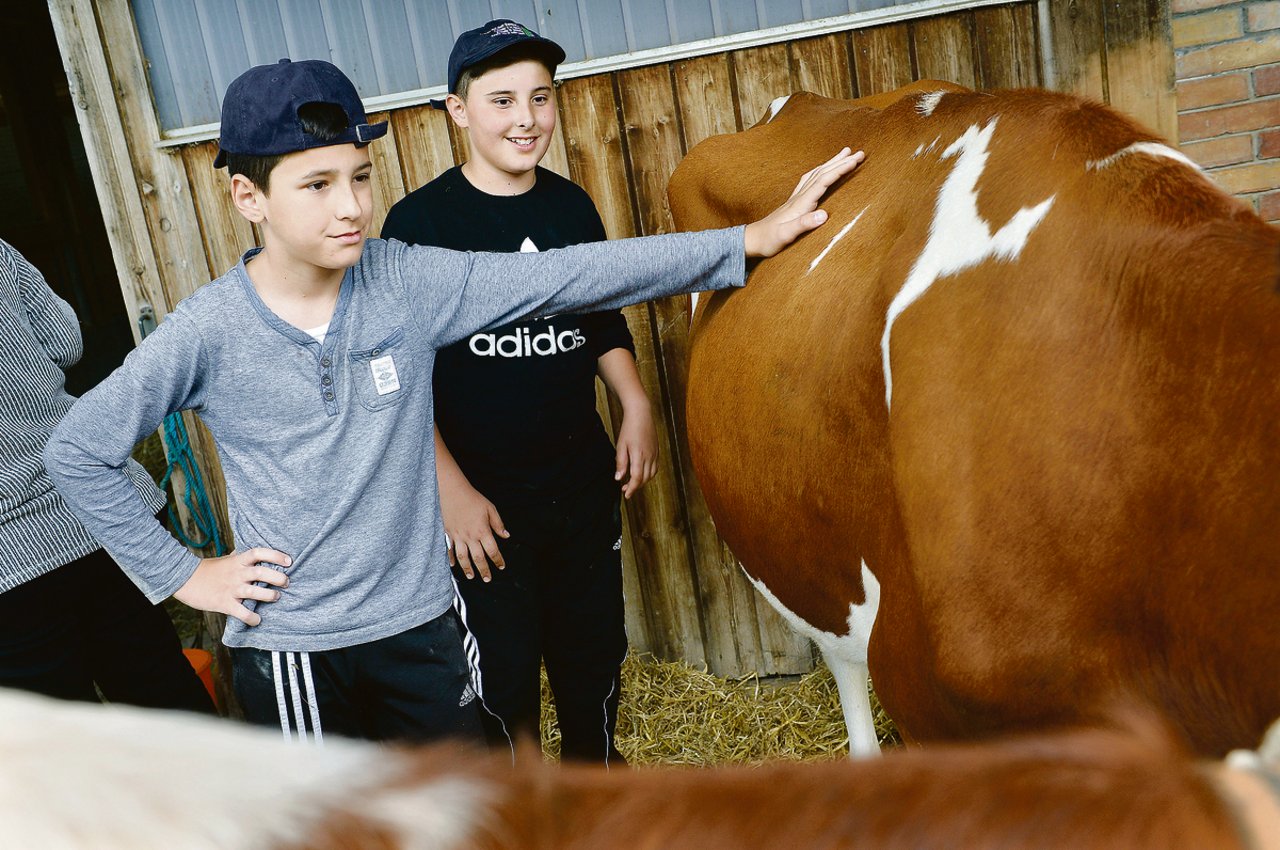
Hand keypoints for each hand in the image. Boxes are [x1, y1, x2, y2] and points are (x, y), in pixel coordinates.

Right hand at [173, 547, 291, 626]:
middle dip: (278, 578)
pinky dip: (252, 618)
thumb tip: (251, 553)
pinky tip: (257, 620)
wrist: (184, 580)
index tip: (288, 561)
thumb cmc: (207, 570)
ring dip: (269, 595)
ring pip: (254, 591)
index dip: (275, 555)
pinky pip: (242, 612)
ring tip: (276, 597)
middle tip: (286, 582)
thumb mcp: (224, 560)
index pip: (259, 552)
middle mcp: (236, 573)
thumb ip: (239, 557)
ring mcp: (231, 588)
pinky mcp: (224, 603)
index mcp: (237, 561)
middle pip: (261, 572)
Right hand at [442, 481, 508, 581]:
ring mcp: (457, 536)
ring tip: (471, 576)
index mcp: (482, 531)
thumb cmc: (472, 498)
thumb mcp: (490, 508)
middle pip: (478, 558)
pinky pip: (449, 549)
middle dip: (484, 570)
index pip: (493, 550)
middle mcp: (470, 537)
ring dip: (467, 568)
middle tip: (488, 579)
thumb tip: (506, 535)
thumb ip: (498, 524)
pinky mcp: (448, 534)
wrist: (452, 491)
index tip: (501, 566)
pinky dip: (450, 558)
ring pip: (463, 557)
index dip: (498, 560)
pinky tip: (453, 565)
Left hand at [615, 407, 658, 498]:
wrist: (641, 413)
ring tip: (632, 482)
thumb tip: (618, 478)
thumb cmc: (629, 428)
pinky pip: (655, 467)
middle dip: (635, 486)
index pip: (637, 478)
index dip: (631, 489)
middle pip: (645, 479)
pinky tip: (641, 472)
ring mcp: (655, 454)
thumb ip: (620, 463)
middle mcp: (650, 456)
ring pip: (651, 474)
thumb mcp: (621, 446)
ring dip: (642, 481)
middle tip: (625, 489)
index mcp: (639, 456)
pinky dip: (648, 474)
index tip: (626, 495)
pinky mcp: (657, 451)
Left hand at [743, 147, 864, 257]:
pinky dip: (821, 171)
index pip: (823, 181)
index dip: (840, 170)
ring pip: (817, 173)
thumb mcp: (786, 235)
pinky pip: (811, 180)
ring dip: (832, 162)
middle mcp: (799, 196)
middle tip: (860, 153)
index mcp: (801, 202)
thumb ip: (804, 224)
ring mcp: (796, 197)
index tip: (855, 161)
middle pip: (822, 173)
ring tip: (845, 153)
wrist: (753, 239)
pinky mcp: (795, 201)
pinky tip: (823, 170)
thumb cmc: (769, 240)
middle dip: (841, 162)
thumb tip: (824, 214)